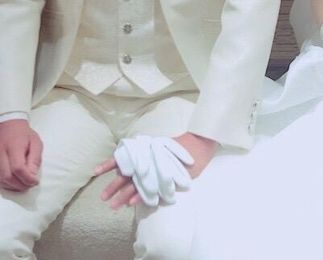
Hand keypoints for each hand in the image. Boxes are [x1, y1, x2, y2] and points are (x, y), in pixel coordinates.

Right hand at [0, 120, 42, 191]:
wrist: (8, 126)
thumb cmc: (24, 134)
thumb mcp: (35, 142)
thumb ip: (34, 159)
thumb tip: (33, 176)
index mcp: (14, 147)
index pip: (18, 168)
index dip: (27, 178)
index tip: (35, 181)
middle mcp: (0, 154)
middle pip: (7, 177)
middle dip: (20, 185)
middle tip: (30, 185)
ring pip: (1, 180)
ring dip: (13, 186)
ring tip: (24, 184)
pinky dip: (6, 184)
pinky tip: (15, 182)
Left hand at [95, 133, 217, 208]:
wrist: (198, 144)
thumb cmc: (179, 148)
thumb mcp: (160, 147)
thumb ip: (147, 154)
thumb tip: (132, 165)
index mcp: (145, 150)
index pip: (124, 156)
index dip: (109, 163)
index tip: (95, 171)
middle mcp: (148, 158)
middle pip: (126, 173)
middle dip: (113, 186)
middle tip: (102, 197)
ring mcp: (155, 167)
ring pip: (135, 183)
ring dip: (124, 195)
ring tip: (113, 206)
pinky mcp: (165, 175)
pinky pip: (150, 187)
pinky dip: (141, 195)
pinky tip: (133, 203)